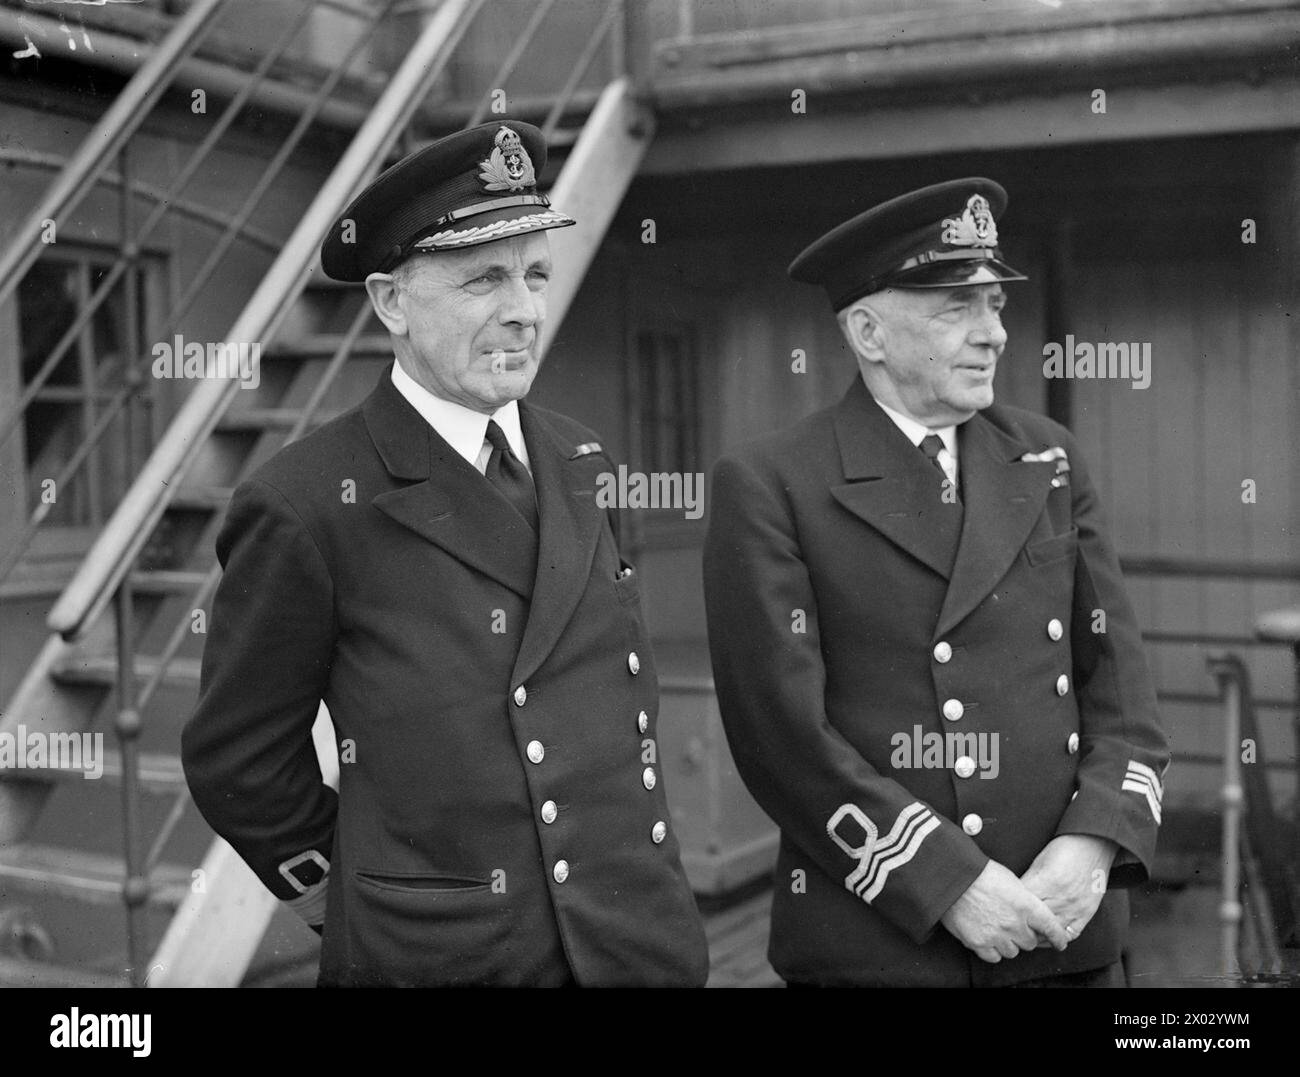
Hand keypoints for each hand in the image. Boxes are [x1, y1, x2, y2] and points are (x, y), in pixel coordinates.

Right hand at [941, 860, 1069, 962]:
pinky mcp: (978, 943)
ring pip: (1012, 952)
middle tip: (1012, 926)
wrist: (953, 875)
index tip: (1060, 942)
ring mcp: (996, 935)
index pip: (1051, 928)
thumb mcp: (1011, 880)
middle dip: (1023, 935)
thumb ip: (1024, 900)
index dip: (1058, 937)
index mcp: (1026, 905)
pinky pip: (994, 957)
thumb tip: (1029, 914)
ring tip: (996, 929)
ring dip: (1007, 943)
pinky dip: (992, 950)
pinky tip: (987, 937)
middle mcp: (1014, 924)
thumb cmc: (980, 872)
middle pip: (1029, 942)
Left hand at [1020, 834, 1117, 946]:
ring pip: (1052, 932)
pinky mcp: (1087, 913)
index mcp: (1047, 882)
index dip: (1011, 908)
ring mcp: (1076, 908)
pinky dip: (1058, 938)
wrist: (1093, 845)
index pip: (1023, 904)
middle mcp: (1062, 898)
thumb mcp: (1039, 862)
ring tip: (1026, 933)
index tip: (1004, 909)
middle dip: (1022, 923)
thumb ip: (1028, 881)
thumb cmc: (1064, 849)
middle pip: (1036, 921)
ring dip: (1038, 934)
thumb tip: (1014, 896)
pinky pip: (1071, 934)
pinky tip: (1048, 936)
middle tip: (1011, 924)